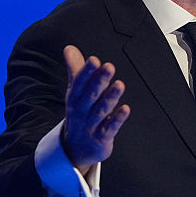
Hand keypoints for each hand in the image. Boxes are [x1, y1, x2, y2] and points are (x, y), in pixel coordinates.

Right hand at [61, 45, 130, 173]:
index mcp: (75, 97)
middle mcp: (81, 110)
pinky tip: (126, 109)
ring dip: (110, 97)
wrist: (75, 148)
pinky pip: (110, 128)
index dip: (86, 71)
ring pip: (100, 110)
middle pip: (90, 95)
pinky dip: (117, 119)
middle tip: (109, 67)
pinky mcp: (102, 137)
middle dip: (99, 80)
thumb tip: (69, 48)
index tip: (94, 60)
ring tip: (120, 85)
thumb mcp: (75, 92)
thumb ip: (76, 70)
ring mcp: (91, 125)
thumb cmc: (80, 114)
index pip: (79, 83)